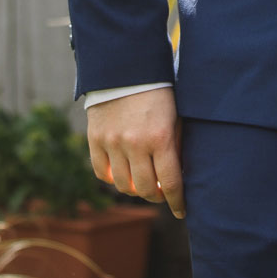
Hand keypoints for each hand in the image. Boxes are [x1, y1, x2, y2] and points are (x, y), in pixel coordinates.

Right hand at [85, 87, 185, 218]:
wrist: (126, 66)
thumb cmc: (159, 91)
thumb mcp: (176, 117)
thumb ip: (176, 148)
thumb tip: (177, 178)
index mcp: (161, 138)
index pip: (171, 184)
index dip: (177, 203)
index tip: (181, 211)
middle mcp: (135, 144)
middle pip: (146, 190)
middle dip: (157, 197)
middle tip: (161, 194)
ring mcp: (112, 142)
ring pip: (123, 186)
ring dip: (134, 189)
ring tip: (141, 183)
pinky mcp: (95, 138)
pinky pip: (102, 172)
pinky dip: (112, 178)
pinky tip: (122, 172)